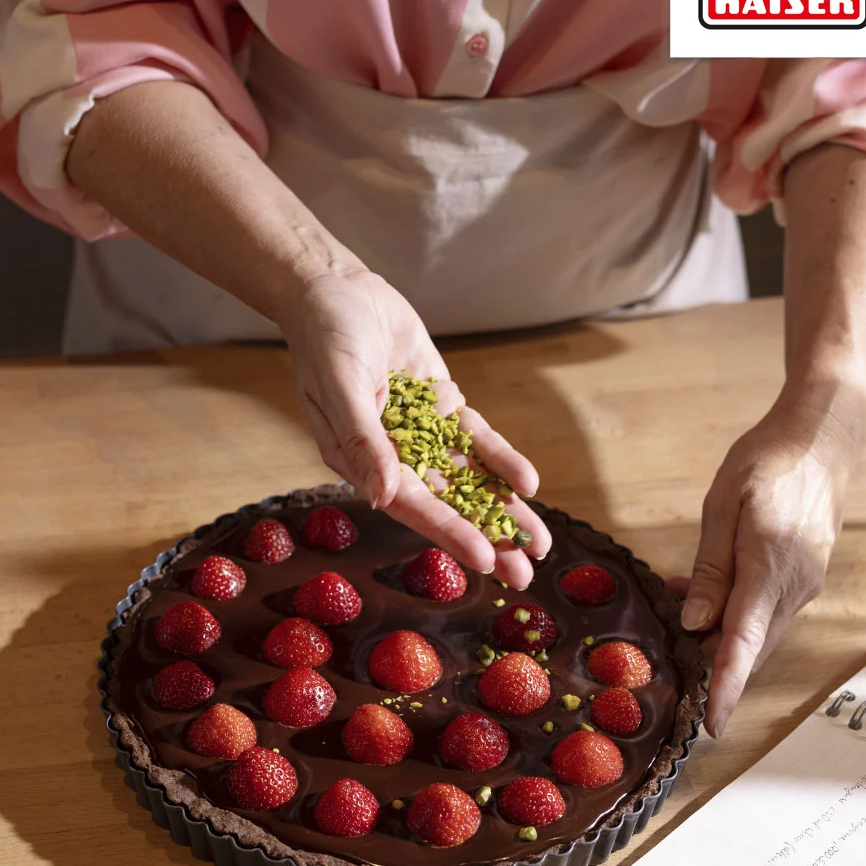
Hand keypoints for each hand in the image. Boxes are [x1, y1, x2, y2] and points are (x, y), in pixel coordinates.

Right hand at [280, 268, 550, 587]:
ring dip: (504, 511)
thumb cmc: (325, 338)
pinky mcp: (444, 408)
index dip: (449, 532)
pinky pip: (478, 442)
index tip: (484, 559)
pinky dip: (503, 461)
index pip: (412, 506)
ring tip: (540, 544)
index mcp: (360, 462)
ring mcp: (423, 433)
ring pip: (470, 480)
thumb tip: (382, 495)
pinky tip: (529, 483)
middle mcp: (394, 457)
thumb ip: (363, 440)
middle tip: (524, 576)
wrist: (336, 289)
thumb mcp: (339, 385)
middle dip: (487, 538)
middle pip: (448, 504)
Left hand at [668, 387, 865, 737]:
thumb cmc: (766, 461)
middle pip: (750, 647)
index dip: (725, 685)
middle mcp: (794, 586)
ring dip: (718, 635)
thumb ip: (710, 568)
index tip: (713, 723)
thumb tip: (694, 623)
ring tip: (677, 609)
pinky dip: (733, 615)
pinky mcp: (802, 579)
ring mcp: (803, 585)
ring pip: (756, 633)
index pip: (743, 641)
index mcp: (769, 566)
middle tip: (670, 662)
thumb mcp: (723, 506)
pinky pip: (764, 612)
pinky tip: (703, 595)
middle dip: (712, 664)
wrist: (822, 440)